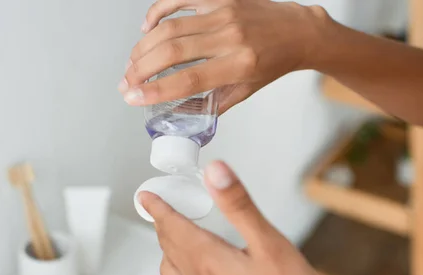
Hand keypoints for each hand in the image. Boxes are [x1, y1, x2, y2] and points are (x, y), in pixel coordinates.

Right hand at [119, 0, 329, 112]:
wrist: (297, 31)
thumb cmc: (272, 63)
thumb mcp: (244, 90)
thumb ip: (210, 103)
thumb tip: (177, 113)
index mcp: (239, 65)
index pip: (189, 80)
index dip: (155, 90)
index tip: (132, 98)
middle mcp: (231, 37)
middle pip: (173, 52)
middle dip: (141, 69)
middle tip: (126, 83)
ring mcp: (224, 12)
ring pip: (171, 27)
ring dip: (144, 47)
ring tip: (132, 64)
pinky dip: (157, 12)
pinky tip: (147, 28)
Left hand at [138, 161, 357, 274]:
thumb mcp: (270, 244)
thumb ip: (240, 206)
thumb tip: (215, 173)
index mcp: (209, 261)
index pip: (172, 227)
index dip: (158, 208)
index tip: (147, 196)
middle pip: (169, 246)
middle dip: (161, 222)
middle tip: (160, 206)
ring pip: (174, 267)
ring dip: (169, 246)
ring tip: (175, 231)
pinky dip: (181, 266)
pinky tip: (198, 267)